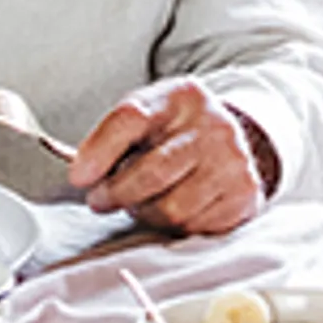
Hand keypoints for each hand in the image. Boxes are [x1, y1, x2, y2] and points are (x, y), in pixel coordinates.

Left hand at [67, 77, 265, 235]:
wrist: (233, 139)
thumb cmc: (174, 132)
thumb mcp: (145, 115)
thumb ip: (112, 137)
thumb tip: (80, 174)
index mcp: (180, 96)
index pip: (131, 119)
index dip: (98, 151)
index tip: (77, 177)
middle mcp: (213, 124)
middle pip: (151, 172)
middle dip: (116, 193)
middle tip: (100, 200)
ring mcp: (233, 160)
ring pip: (172, 208)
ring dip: (145, 213)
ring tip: (141, 202)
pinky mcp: (245, 194)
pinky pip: (195, 226)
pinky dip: (174, 226)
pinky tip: (172, 207)